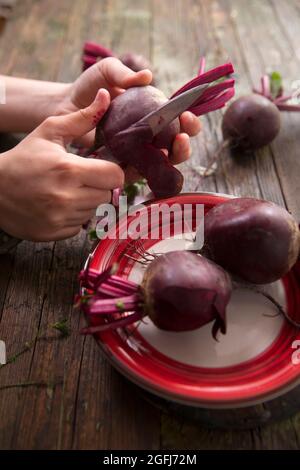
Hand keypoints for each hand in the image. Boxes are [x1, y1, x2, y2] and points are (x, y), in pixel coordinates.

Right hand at [0, 90, 123, 241]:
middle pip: (108, 195)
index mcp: (69, 170)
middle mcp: (66, 197)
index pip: (115, 176)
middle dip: (100, 186)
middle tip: (83, 179)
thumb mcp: (49, 132)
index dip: (113, 171)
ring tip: (67, 191)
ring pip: (95, 212)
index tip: (103, 168)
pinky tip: (59, 206)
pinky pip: (80, 226)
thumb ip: (82, 118)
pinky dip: (74, 217)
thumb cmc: (24, 158)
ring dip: (87, 202)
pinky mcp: (54, 233)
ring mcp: (60, 218)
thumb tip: (106, 96)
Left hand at [55, 58, 200, 169]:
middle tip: (180, 136)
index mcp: (154, 113)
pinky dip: (152, 172)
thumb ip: (123, 73)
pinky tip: (152, 165)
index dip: (188, 121)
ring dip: (173, 157)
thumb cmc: (89, 88)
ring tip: (169, 149)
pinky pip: (143, 173)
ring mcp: (139, 152)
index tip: (185, 115)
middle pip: (178, 145)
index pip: (179, 120)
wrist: (66, 108)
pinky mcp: (125, 167)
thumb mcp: (106, 72)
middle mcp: (150, 135)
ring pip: (165, 162)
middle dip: (185, 143)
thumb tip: (147, 76)